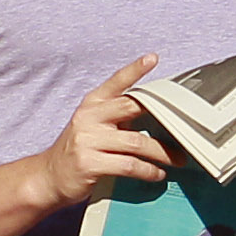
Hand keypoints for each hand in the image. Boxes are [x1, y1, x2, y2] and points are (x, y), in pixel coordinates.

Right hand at [40, 56, 171, 206]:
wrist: (50, 177)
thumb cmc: (81, 149)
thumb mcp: (95, 124)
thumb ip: (118, 115)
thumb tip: (157, 113)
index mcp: (92, 103)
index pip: (116, 82)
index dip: (134, 69)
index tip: (152, 58)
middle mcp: (89, 117)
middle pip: (132, 109)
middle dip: (163, 119)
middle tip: (186, 129)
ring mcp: (87, 140)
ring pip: (136, 142)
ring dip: (162, 153)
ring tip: (177, 160)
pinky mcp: (89, 163)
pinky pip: (128, 165)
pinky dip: (148, 171)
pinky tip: (157, 174)